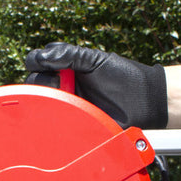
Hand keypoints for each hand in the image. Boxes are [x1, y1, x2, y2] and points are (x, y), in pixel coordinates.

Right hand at [24, 42, 167, 128]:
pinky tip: (64, 114)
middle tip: (60, 84)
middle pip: (35, 85)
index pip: (37, 65)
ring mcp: (68, 107)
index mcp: (66, 69)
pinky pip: (55, 126)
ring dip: (48, 102)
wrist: (144, 101)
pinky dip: (53, 121)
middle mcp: (63, 87)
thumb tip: (40, 57)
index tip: (46, 65)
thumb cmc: (123, 76)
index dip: (37, 64)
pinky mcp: (75, 125)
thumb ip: (67, 55)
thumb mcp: (94, 59)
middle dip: (42, 83)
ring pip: (42, 106)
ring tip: (66, 99)